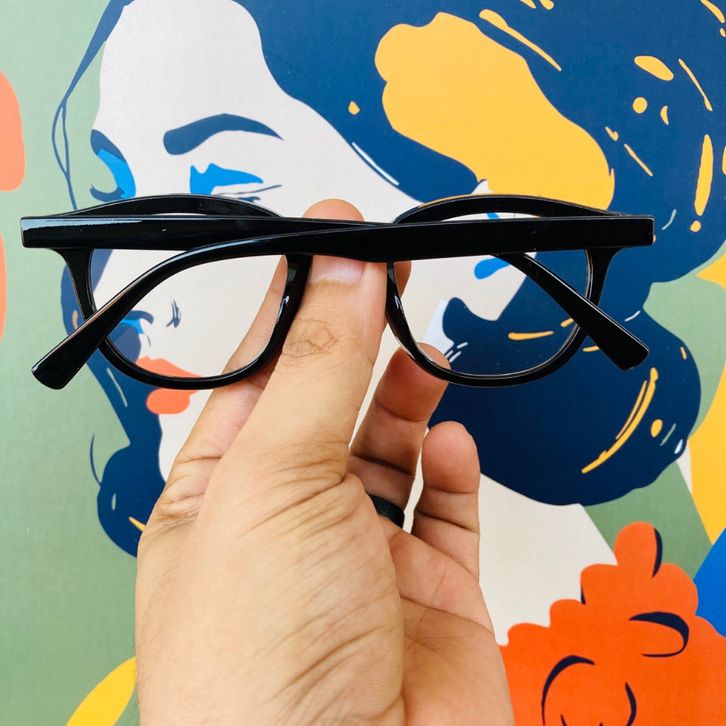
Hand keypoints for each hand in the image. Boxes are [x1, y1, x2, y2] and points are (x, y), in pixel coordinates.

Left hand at [135, 199, 512, 724]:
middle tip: (389, 276)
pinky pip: (445, 510)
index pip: (256, 378)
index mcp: (220, 502)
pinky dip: (451, 468)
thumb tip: (338, 268)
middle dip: (355, 341)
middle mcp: (289, 526)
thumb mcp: (275, 480)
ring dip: (405, 397)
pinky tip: (450, 441)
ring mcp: (362, 558)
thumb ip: (316, 368)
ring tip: (418, 355)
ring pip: (390, 452)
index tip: (329, 240)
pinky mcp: (432, 592)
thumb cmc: (261, 660)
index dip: (292, 304)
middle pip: (326, 407)